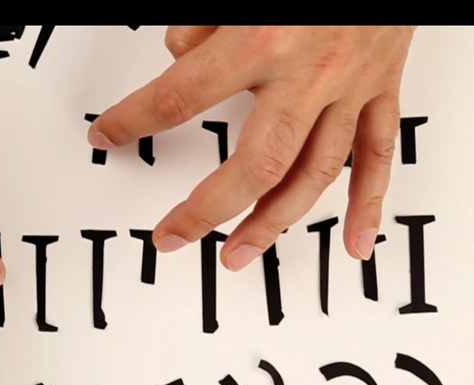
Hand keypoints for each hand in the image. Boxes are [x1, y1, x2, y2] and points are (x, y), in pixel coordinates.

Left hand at [88, 26, 414, 269]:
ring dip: (272, 225)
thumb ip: (201, 24)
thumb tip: (180, 55)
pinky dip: (367, 204)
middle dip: (206, 212)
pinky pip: (376, 157)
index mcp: (262, 39)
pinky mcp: (381, 89)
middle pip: (253, 167)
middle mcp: (307, 73)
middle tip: (172, 236)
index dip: (133, 121)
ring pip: (312, 175)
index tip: (108, 136)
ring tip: (239, 255)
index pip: (178, 97)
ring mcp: (348, 87)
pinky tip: (355, 241)